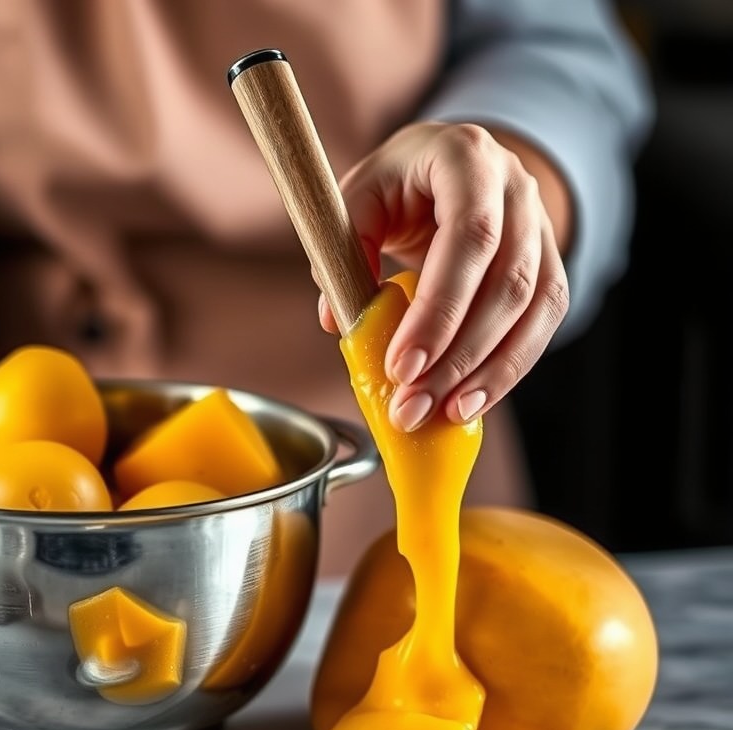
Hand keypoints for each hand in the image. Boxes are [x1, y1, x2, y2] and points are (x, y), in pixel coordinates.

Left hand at [320, 122, 570, 431]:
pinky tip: (471, 402)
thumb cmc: (398, 184)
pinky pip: (542, 325)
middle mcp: (517, 188)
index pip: (469, 237)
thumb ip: (345, 250)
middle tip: (413, 405)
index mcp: (467, 159)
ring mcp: (542, 227)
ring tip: (445, 415)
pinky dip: (508, 369)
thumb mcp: (360, 198)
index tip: (403, 366)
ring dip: (489, 373)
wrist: (448, 165)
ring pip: (534, 310)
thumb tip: (336, 319)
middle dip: (458, 357)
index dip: (439, 309)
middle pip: (506, 284)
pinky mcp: (549, 266)